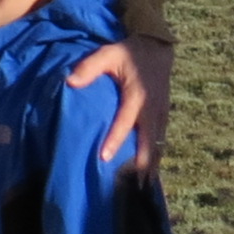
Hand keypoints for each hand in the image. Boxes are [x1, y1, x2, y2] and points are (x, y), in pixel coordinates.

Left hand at [69, 35, 174, 172]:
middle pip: (149, 141)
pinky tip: (150, 171)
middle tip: (132, 184)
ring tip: (143, 185)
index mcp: (137, 95)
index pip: (125, 122)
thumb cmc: (129, 53)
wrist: (158, 48)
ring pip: (158, 143)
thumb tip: (70, 82)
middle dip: (142, 163)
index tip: (105, 158)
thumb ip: (90, 67)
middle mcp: (152, 108)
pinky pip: (161, 139)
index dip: (115, 140)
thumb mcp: (109, 54)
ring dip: (151, 163)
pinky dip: (156, 155)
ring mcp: (161, 112)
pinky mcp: (164, 115)